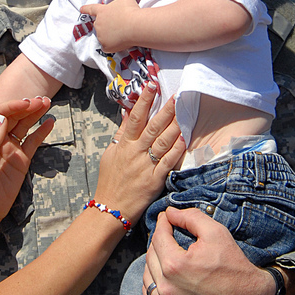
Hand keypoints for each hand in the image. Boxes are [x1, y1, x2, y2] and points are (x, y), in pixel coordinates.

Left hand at [0, 98, 53, 224]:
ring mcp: (11, 148)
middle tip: (41, 100)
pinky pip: (33, 141)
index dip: (12, 106)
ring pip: (24, 125)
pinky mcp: (22, 159)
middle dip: (26, 106)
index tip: (25, 103)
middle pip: (13, 116)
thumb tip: (2, 119)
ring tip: (47, 103)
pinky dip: (42, 131)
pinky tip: (50, 122)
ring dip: (35, 114)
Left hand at [79, 0, 140, 52]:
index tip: (81, 9)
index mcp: (102, 11)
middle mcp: (98, 23)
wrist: (136, 26)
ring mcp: (101, 36)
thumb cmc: (130, 10)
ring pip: (103, 36)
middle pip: (99, 24)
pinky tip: (120, 43)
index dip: (86, 9)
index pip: (91, 9)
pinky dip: (112, 46)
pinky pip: (107, 46)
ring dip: (109, 35)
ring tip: (122, 33)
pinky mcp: (106, 46)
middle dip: (105, 24)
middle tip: (118, 25)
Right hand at [94, 82, 183, 225]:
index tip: (151, 86)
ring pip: (163, 142)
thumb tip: (126, 113)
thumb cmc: (110, 180)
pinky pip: (168, 162)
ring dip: (174, 125)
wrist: (111, 208)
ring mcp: (146, 166)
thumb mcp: (110, 154)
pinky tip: (184, 138)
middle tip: (176, 94)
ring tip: (184, 111)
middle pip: (153, 127)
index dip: (144, 101)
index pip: (135, 118)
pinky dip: (176, 150)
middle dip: (165, 109)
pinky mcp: (155, 180)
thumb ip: (121, 133)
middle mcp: (135, 153)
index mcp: (124, 145)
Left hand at [141, 207, 273, 294]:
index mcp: (174, 265)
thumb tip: (169, 212)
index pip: (158, 237)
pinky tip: (162, 280)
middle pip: (150, 257)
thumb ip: (190, 217)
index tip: (167, 217)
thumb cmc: (233, 264)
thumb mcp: (215, 232)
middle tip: (169, 235)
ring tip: (165, 256)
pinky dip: (153, 290)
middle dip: (159, 243)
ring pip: (147, 279)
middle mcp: (167, 288)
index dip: (163, 223)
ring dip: (153, 265)